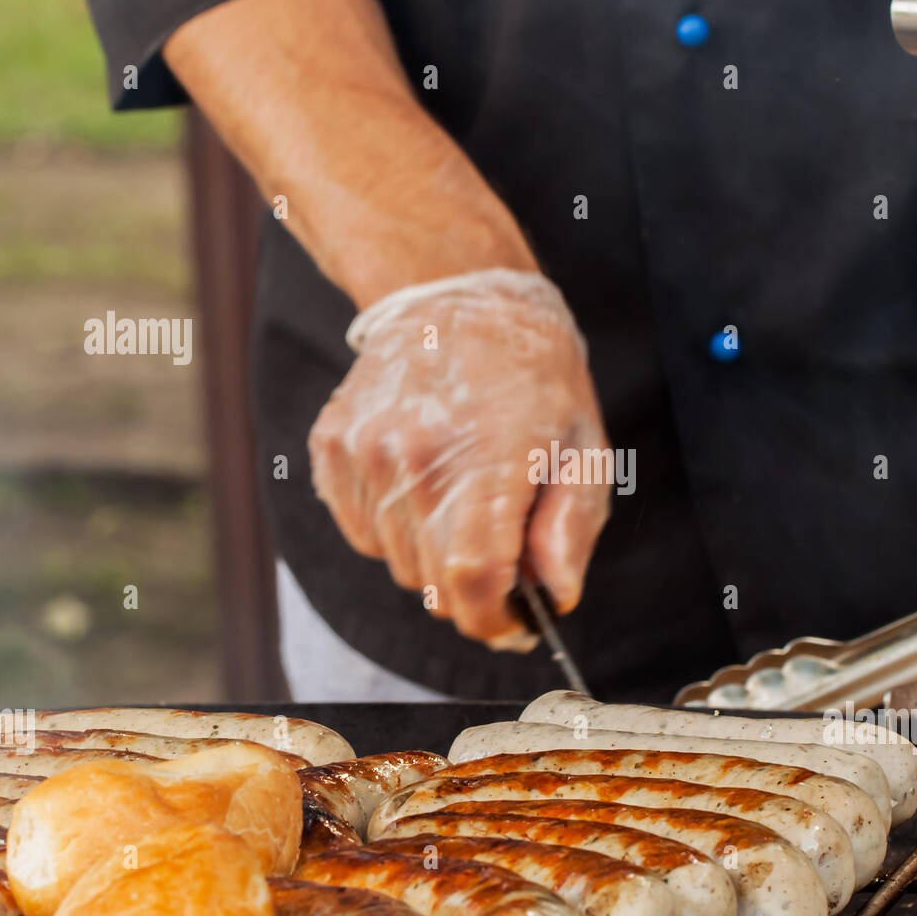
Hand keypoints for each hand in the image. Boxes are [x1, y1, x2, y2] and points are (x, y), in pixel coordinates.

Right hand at [309, 270, 611, 647]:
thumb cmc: (534, 376)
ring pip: (396, 563)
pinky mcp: (332, 447)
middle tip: (502, 547)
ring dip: (432, 553)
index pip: (472, 580)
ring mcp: (364, 452)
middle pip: (433, 584)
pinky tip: (422, 480)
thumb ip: (570, 528)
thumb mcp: (584, 446)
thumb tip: (554, 596)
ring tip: (461, 495)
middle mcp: (413, 458)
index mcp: (486, 459)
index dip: (493, 619)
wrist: (456, 295)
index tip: (514, 621)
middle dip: (472, 587)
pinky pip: (360, 532)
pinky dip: (393, 527)